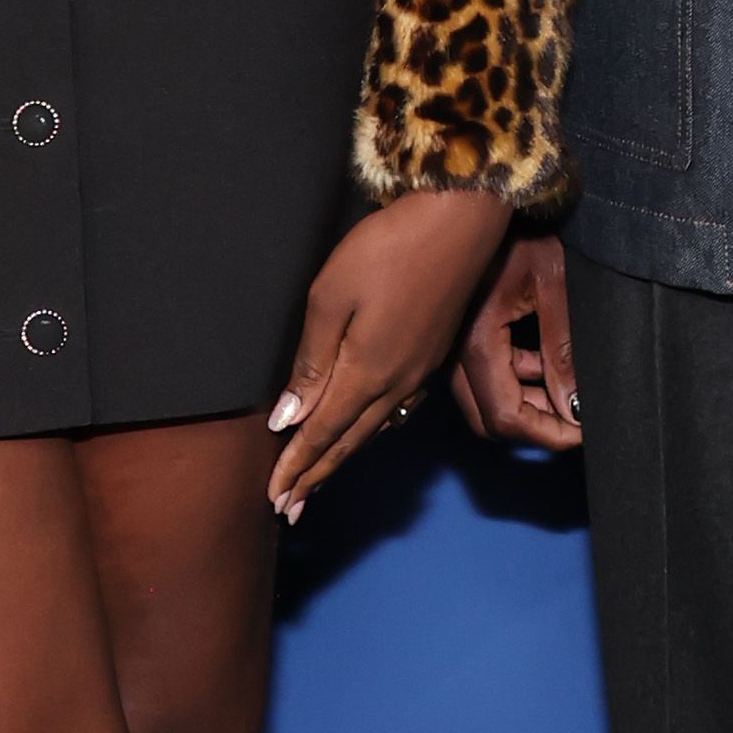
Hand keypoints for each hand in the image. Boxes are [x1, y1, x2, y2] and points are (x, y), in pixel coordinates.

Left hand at [266, 187, 510, 517]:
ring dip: (343, 460)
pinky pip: (396, 412)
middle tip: (290, 511)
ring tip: (319, 483)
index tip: (273, 499)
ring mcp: (418, 372)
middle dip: (316, 477)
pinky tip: (367, 434)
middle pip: (348, 442)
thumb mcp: (331, 298)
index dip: (296, 467)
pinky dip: (372, 433)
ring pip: (373, 430)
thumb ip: (311, 362)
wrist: (459, 221)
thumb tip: (288, 418)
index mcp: (366, 372)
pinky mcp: (431, 356)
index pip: (321, 432)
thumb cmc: (387, 250)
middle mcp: (395, 383)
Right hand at [449, 229, 579, 454]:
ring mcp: (452, 345)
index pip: (505, 417)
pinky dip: (514, 384)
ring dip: (525, 406)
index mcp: (477, 341)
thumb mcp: (554, 287)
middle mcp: (455, 351)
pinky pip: (482, 379)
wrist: (488, 197)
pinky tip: (541, 364)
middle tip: (575, 418)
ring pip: (483, 403)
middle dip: (533, 427)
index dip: (546, 435)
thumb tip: (571, 409)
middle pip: (488, 420)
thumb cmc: (526, 231)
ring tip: (565, 390)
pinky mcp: (458, 336)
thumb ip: (561, 353)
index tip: (582, 433)